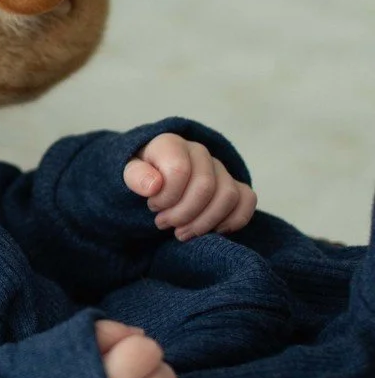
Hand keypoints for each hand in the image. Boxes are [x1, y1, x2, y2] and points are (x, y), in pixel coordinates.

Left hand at [122, 132, 255, 241]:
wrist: (153, 177)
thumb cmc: (141, 176)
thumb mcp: (129, 173)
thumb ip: (135, 176)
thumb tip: (154, 185)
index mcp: (172, 144)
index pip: (179, 171)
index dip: (165, 197)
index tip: (152, 206)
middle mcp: (200, 153)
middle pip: (205, 187)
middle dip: (182, 214)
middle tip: (163, 224)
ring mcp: (219, 169)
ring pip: (228, 196)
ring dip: (204, 223)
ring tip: (181, 233)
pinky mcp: (234, 185)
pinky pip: (247, 200)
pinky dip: (232, 221)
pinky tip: (211, 231)